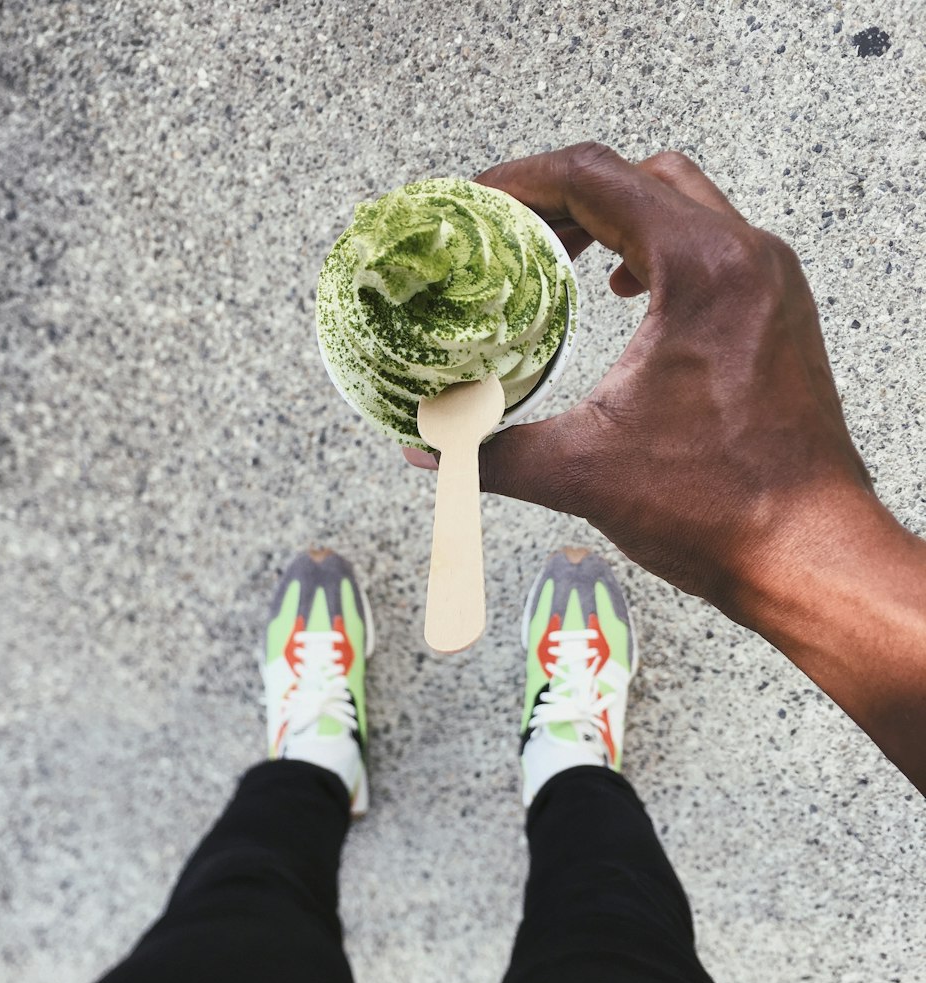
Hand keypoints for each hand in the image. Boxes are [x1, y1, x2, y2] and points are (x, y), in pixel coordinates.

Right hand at [441, 143, 877, 623]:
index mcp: (702, 271)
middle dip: (568, 196)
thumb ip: (493, 452)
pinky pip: (713, 250)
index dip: (524, 181)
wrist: (806, 551)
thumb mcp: (582, 472)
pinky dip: (658, 253)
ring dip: (616, 220)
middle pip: (644, 178)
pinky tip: (623, 295)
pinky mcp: (779, 317)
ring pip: (684, 208)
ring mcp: (771, 285)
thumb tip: (429, 450)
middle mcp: (747, 259)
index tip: (479, 202)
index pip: (599, 178)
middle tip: (511, 231)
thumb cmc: (720, 508)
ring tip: (557, 255)